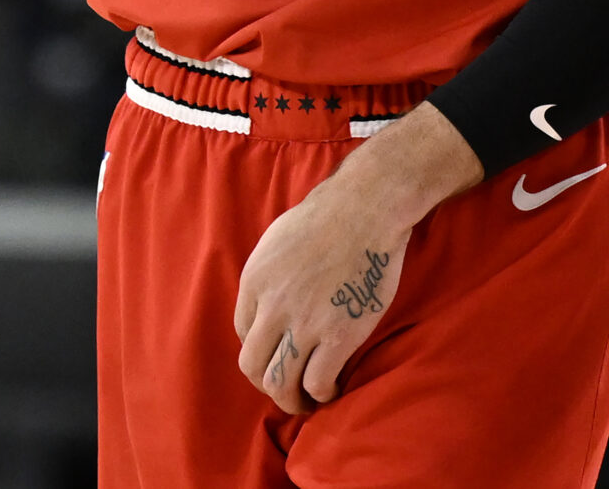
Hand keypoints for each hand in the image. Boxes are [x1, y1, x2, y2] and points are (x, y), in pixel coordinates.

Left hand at [231, 105, 478, 413]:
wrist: (365, 207)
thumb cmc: (327, 215)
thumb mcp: (276, 240)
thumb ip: (268, 276)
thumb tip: (268, 302)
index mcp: (255, 281)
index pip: (243, 333)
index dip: (261, 348)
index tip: (279, 352)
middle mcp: (272, 306)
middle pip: (253, 366)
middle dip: (267, 383)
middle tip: (286, 388)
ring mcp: (305, 323)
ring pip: (280, 383)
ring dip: (291, 400)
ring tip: (305, 401)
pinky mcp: (338, 335)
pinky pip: (318, 382)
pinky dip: (322, 394)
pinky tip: (331, 389)